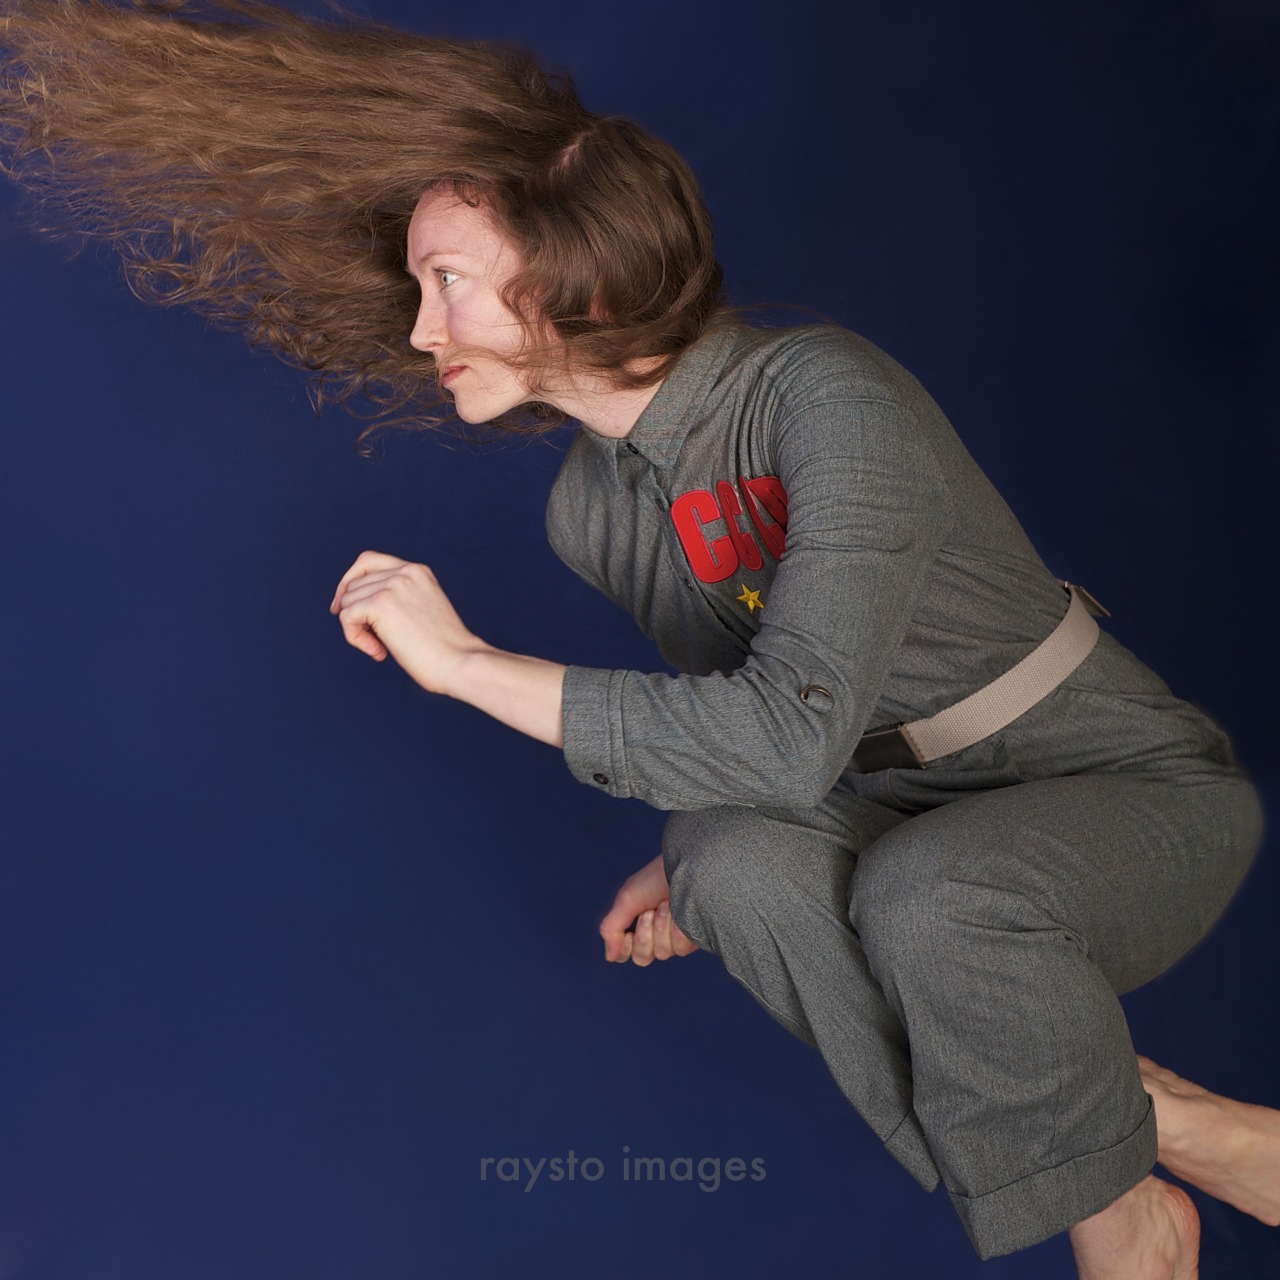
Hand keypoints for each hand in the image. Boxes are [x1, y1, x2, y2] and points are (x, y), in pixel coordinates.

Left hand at [329, 550, 486, 695]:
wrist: (459, 662)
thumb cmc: (444, 650)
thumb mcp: (421, 612)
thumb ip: (397, 600)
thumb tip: (353, 605)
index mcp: (417, 571)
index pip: (368, 561)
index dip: (349, 581)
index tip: (342, 606)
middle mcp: (404, 572)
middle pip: (353, 585)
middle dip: (355, 614)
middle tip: (376, 641)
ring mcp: (392, 585)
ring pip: (347, 602)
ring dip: (356, 629)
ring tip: (381, 648)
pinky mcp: (380, 603)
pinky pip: (346, 618)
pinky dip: (355, 638)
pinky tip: (379, 652)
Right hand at [600, 853, 698, 965]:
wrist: (686, 866)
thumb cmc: (656, 878)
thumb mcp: (627, 899)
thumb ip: (612, 928)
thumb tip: (610, 957)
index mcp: (642, 923)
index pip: (630, 954)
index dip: (626, 949)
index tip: (628, 934)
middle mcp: (659, 932)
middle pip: (643, 957)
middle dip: (644, 933)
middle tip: (651, 911)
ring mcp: (678, 935)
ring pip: (662, 953)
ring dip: (661, 926)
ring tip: (669, 904)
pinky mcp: (695, 936)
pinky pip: (680, 948)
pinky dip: (677, 929)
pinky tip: (682, 910)